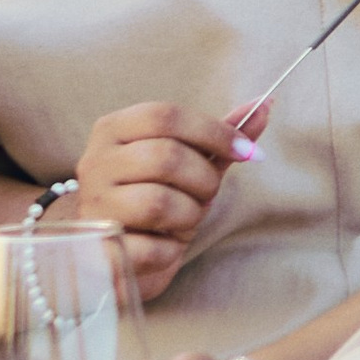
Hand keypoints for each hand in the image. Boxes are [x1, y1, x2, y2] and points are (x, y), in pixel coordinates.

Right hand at [71, 101, 254, 296]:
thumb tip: (265, 105)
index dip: (214, 131)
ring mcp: (93, 206)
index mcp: (113, 130)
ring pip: (159, 202)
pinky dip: (172, 249)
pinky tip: (165, 244)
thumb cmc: (155, 200)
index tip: (246, 151)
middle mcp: (95, 163)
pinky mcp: (99, 249)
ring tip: (185, 218)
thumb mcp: (187, 164)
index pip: (165, 115)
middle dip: (204, 178)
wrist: (114, 254)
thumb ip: (219, 138)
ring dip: (190, 214)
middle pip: (165, 157)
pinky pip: (153, 247)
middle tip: (208, 192)